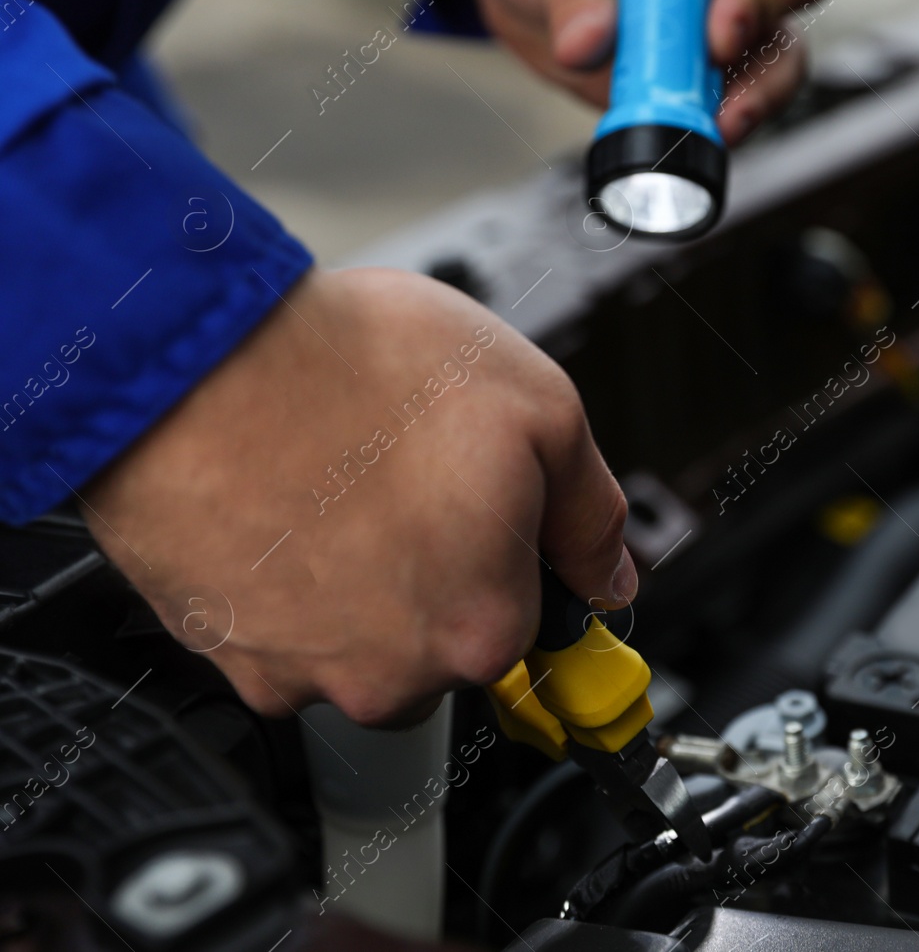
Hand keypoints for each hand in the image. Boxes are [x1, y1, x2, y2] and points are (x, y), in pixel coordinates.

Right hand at [82, 268, 635, 725]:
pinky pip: (279, 634)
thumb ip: (591, 510)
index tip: (481, 512)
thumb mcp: (538, 406)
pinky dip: (283, 583)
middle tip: (403, 482)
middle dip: (436, 570)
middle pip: (442, 640)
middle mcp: (393, 675)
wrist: (193, 358)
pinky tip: (281, 507)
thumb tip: (611, 571)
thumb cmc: (353, 370)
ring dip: (357, 581)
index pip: (532, 618)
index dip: (512, 548)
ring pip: (359, 642)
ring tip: (335, 485)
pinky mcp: (223, 654)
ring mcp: (299, 672)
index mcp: (484, 625)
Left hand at [450, 0, 828, 143]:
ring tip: (695, 139)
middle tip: (724, 116)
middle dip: (762, 86)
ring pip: (753, 93)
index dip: (765, 0)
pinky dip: (686, 143)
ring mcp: (710, 52)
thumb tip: (585, 45)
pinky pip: (701, 125)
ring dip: (730, 122)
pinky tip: (659, 149)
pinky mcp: (682, 95)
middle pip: (783, 45)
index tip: (717, 38)